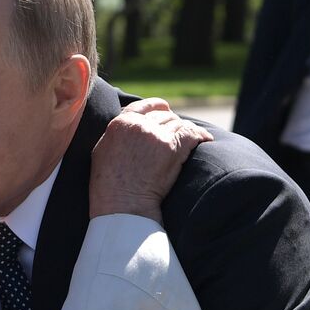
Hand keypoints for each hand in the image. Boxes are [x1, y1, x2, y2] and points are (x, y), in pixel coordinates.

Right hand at [91, 98, 211, 220]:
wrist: (123, 203)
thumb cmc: (109, 185)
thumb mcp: (103, 150)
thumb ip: (117, 134)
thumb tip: (129, 125)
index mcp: (121, 123)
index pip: (144, 105)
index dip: (158, 106)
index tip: (166, 109)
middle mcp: (140, 125)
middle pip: (164, 116)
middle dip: (172, 123)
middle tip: (178, 133)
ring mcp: (157, 135)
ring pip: (179, 124)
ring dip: (185, 132)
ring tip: (191, 139)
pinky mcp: (173, 148)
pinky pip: (192, 134)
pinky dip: (200, 136)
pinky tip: (206, 139)